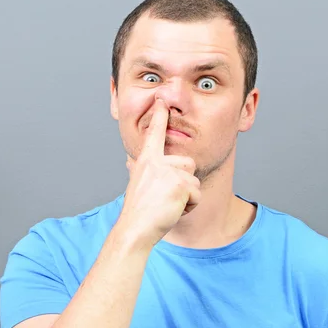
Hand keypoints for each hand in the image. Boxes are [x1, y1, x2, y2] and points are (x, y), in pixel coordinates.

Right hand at [118, 98, 200, 249]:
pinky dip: (190, 207)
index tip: (161, 99)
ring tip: (169, 205)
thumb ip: (141, 170)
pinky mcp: (180, 185)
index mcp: (146, 160)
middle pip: (188, 163)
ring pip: (194, 180)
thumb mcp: (138, 184)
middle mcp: (157, 162)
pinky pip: (197, 195)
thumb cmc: (138, 211)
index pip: (154, 133)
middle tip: (166, 198)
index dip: (159, 116)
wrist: (135, 228)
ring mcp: (169, 172)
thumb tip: (130, 161)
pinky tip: (173, 211)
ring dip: (187, 197)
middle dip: (185, 183)